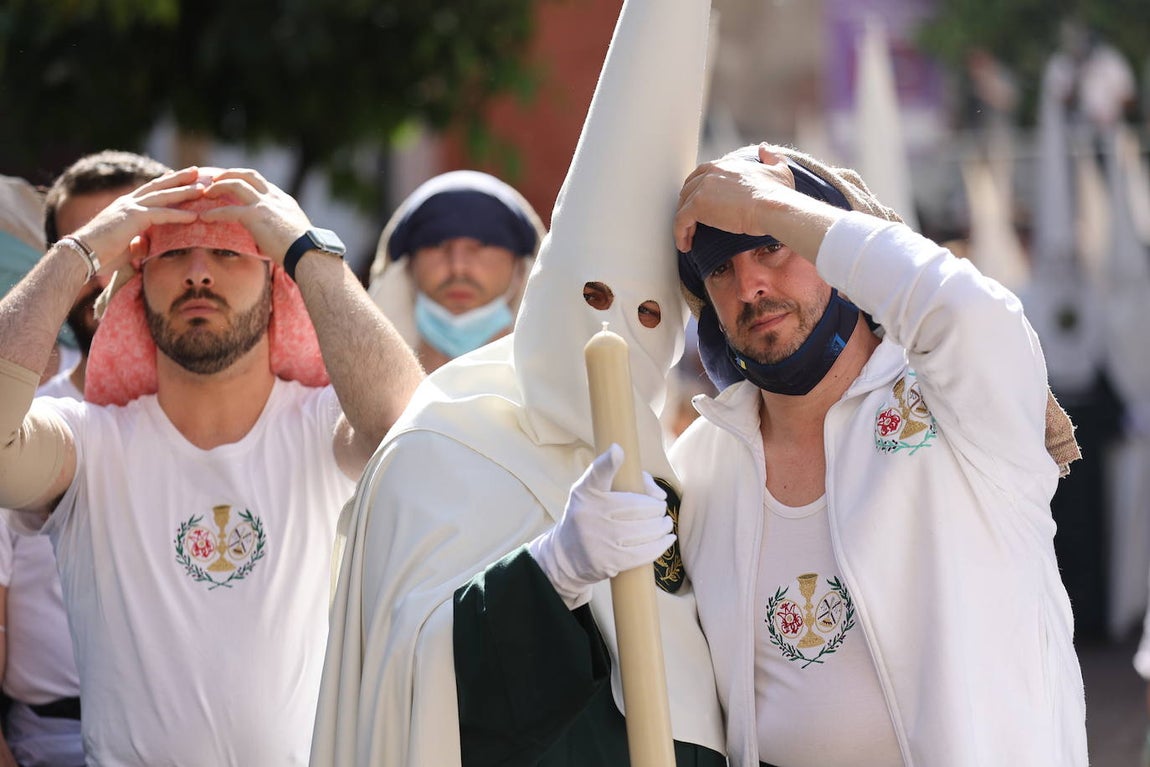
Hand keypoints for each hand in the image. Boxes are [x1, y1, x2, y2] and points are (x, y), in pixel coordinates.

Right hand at [70, 167, 204, 273]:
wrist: (80, 254)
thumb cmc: (100, 254)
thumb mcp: (125, 246)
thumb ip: (137, 243)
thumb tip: (145, 246)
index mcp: (125, 207)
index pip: (150, 191)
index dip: (167, 184)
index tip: (183, 178)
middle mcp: (128, 202)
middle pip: (158, 186)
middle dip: (180, 178)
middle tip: (198, 171)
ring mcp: (130, 208)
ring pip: (163, 196)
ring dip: (184, 191)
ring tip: (203, 188)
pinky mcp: (133, 218)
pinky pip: (161, 215)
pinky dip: (179, 215)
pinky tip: (194, 216)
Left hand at [196, 169, 313, 266]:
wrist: (308, 253)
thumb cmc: (304, 250)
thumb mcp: (294, 232)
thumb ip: (282, 228)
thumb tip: (274, 239)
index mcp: (284, 200)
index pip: (261, 182)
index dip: (245, 180)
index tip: (233, 183)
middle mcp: (274, 197)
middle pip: (248, 175)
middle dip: (229, 174)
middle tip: (215, 180)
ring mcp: (264, 204)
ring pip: (235, 184)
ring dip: (218, 186)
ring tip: (206, 193)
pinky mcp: (255, 216)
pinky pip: (229, 210)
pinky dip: (215, 213)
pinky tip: (205, 217)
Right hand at [528, 444, 674, 607]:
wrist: (566, 555)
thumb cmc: (589, 516)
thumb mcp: (594, 492)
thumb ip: (626, 480)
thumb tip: (659, 494)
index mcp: (587, 492)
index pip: (597, 474)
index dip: (609, 461)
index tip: (617, 450)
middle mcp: (590, 514)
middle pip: (640, 507)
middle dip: (657, 509)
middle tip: (659, 511)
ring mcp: (599, 540)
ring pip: (645, 531)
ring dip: (662, 527)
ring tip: (664, 524)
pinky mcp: (609, 562)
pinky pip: (644, 553)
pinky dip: (660, 545)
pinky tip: (666, 539)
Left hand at [673, 143, 795, 252]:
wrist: (773, 208)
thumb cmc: (778, 194)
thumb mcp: (779, 170)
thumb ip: (771, 157)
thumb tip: (764, 148)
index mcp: (726, 164)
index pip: (702, 174)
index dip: (697, 190)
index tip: (699, 205)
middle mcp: (711, 172)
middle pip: (688, 189)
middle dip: (687, 206)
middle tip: (691, 224)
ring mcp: (702, 188)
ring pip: (683, 206)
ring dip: (683, 223)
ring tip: (688, 239)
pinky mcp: (698, 205)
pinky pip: (680, 220)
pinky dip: (679, 234)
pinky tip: (685, 245)